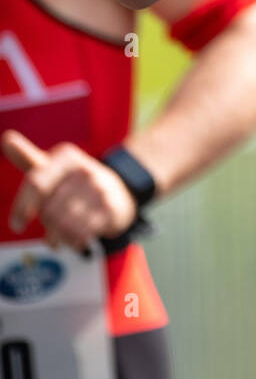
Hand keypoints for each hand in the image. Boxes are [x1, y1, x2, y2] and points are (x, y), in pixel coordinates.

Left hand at [1, 130, 137, 250]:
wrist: (120, 192)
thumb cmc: (75, 182)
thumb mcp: (53, 167)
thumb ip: (27, 156)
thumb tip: (6, 137)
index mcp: (67, 157)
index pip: (36, 183)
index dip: (22, 207)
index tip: (16, 225)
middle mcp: (84, 169)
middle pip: (48, 209)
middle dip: (46, 223)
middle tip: (53, 224)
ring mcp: (99, 189)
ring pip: (63, 225)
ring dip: (59, 236)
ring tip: (63, 233)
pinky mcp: (110, 209)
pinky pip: (81, 234)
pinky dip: (74, 241)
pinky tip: (77, 238)